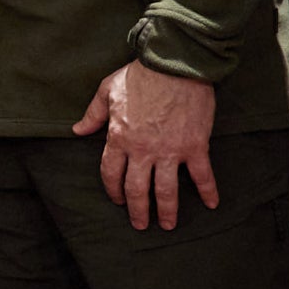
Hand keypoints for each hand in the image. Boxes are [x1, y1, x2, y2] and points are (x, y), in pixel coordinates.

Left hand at [71, 59, 218, 231]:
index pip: (111, 174)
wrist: (175, 64)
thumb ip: (92, 114)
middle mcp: (142, 150)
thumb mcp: (107, 91)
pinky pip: (202, 175)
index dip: (113, 190)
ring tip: (167, 224)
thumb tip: (77, 130)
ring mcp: (169, 151)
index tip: (118, 200)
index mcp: (119, 139)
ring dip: (167, 210)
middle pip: (137, 190)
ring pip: (166, 190)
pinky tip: (211, 204)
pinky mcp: (195, 146)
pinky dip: (207, 191)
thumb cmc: (140, 75)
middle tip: (140, 224)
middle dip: (138, 211)